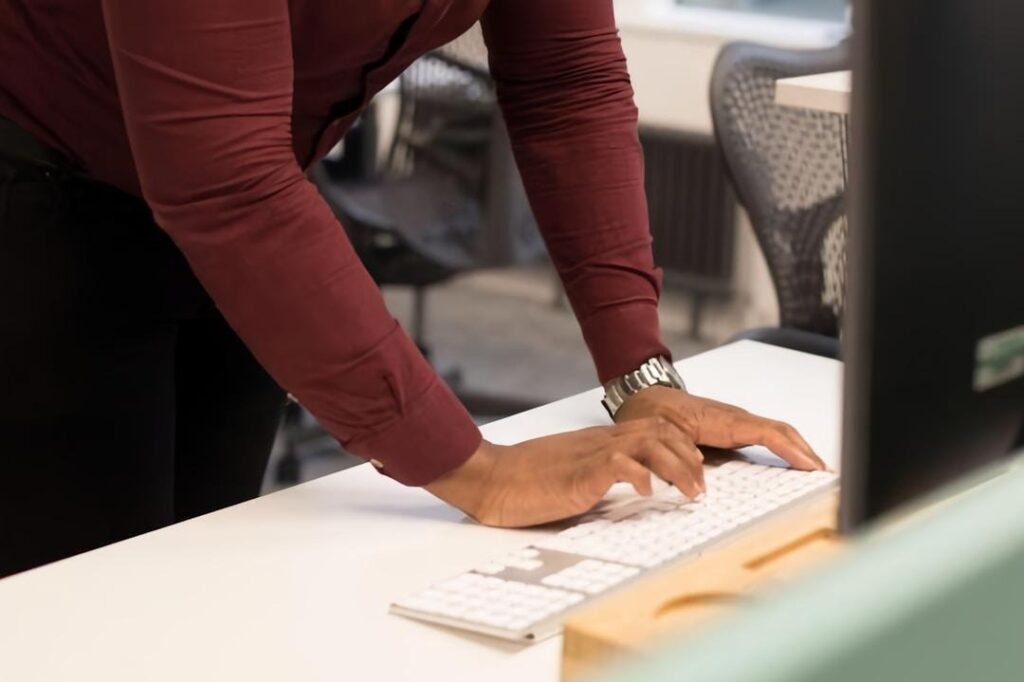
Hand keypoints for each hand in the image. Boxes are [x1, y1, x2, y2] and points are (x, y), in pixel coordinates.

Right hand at [425, 418, 704, 527]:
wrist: (489, 476)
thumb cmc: (522, 480)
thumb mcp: (571, 473)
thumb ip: (598, 474)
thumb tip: (624, 488)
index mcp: (598, 441)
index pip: (651, 429)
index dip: (681, 446)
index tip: (696, 469)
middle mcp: (600, 442)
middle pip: (659, 431)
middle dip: (689, 457)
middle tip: (702, 485)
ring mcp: (590, 455)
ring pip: (648, 444)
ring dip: (677, 467)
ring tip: (690, 492)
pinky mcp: (580, 472)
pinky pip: (619, 465)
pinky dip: (640, 476)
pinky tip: (648, 493)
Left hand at [614, 386, 825, 471]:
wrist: (645, 398)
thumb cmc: (654, 415)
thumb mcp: (663, 439)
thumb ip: (680, 461)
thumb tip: (699, 485)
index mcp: (723, 420)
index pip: (768, 432)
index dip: (791, 450)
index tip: (811, 467)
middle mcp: (736, 418)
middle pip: (782, 432)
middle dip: (806, 452)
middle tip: (827, 475)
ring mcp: (737, 422)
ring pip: (778, 433)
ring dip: (799, 450)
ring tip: (818, 472)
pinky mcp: (734, 427)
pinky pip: (767, 435)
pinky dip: (785, 448)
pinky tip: (794, 463)